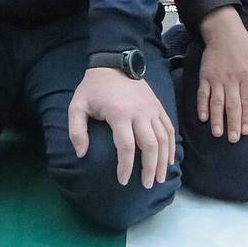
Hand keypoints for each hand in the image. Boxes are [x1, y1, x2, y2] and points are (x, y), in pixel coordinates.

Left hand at [69, 67, 175, 188]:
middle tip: (148, 185)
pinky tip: (170, 159)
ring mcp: (152, 108)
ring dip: (164, 160)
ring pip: (164, 138)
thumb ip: (76, 130)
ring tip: (160, 177)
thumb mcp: (77, 106)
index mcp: (119, 114)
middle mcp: (139, 112)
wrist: (114, 62)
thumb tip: (81, 154)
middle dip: (150, 168)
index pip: (126, 146)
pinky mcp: (158, 106)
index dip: (126, 166)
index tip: (123, 181)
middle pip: (150, 145)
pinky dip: (171, 145)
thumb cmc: (94, 88)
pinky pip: (169, 128)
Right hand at [197, 6, 247, 142]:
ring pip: (216, 102)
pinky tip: (203, 118)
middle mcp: (231, 79)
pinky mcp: (205, 76)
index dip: (247, 117)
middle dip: (232, 123)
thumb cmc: (246, 46)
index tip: (245, 131)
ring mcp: (216, 78)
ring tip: (217, 133)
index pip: (247, 101)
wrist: (224, 31)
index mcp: (247, 76)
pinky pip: (202, 93)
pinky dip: (202, 106)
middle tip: (232, 140)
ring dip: (216, 118)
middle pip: (232, 105)